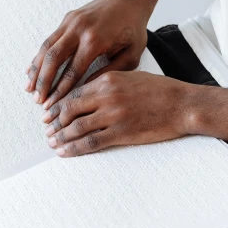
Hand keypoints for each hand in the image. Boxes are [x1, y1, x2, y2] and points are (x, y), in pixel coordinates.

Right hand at [25, 0, 151, 106]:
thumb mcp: (131, 54)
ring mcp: (71, 22)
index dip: (61, 90)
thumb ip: (110, 72)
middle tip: (38, 100)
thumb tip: (87, 88)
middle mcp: (79, 29)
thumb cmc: (132, 28)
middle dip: (43, 82)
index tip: (54, 105)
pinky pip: (49, 39)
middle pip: (53, 59)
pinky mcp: (67, 18)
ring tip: (29, 88)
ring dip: (36, 69)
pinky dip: (40, 55)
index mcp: (95, 40)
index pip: (72, 70)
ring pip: (46, 47)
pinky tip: (33, 68)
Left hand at [41, 70, 193, 155]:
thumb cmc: (159, 89)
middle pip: (71, 109)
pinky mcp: (122, 133)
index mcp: (107, 79)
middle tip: (45, 128)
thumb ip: (107, 82)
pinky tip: (65, 152)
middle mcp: (106, 96)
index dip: (58, 104)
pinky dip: (75, 148)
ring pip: (77, 127)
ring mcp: (114, 115)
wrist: (181, 104)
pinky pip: (92, 142)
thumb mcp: (129, 76)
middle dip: (54, 120)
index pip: (74, 92)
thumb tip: (87, 92)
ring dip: (61, 136)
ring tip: (52, 142)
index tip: (48, 111)